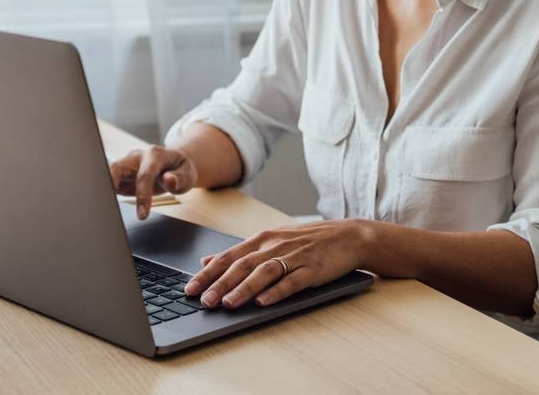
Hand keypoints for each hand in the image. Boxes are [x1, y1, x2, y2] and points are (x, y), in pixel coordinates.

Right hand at [109, 145, 197, 218]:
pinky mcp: (121, 175)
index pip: (145, 175)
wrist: (175, 166)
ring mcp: (127, 165)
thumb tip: (169, 179)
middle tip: (108, 206)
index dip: (142, 195)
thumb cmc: (181, 170)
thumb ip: (179, 178)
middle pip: (117, 167)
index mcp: (155, 154)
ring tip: (104, 209)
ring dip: (105, 190)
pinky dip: (106, 195)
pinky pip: (110, 183)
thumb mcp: (188, 175)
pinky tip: (106, 208)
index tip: (142, 215)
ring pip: (109, 174)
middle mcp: (137, 157)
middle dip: (110, 184)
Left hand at [183, 219, 373, 308]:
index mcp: (262, 239)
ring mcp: (295, 257)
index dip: (208, 273)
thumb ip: (240, 252)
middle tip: (203, 301)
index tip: (190, 288)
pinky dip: (277, 291)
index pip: (228, 256)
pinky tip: (264, 302)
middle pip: (242, 265)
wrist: (348, 236)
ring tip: (228, 304)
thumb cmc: (308, 241)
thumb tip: (208, 261)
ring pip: (264, 272)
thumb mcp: (272, 240)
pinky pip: (292, 281)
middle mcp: (275, 246)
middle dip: (220, 283)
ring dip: (244, 288)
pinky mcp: (313, 269)